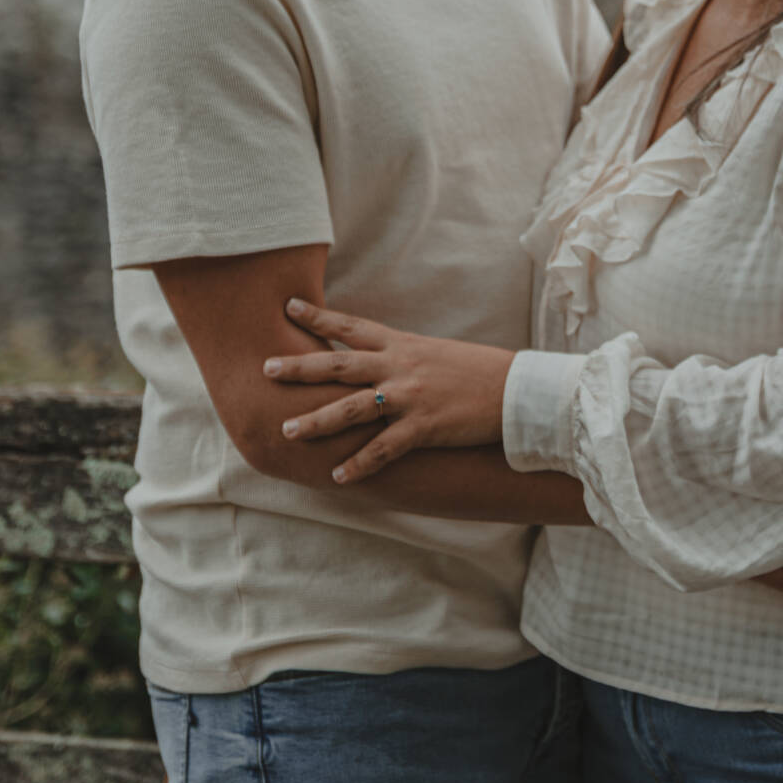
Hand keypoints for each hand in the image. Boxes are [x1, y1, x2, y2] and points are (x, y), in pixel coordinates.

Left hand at [264, 299, 512, 482]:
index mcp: (402, 345)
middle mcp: (400, 366)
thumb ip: (401, 358)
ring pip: (353, 408)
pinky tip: (338, 477)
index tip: (288, 306)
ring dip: (317, 420)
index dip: (318, 316)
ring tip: (287, 429)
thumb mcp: (434, 354)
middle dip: (301, 367)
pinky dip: (360, 464)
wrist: (515, 391)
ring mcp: (410, 397)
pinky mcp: (424, 427)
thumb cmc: (477, 373)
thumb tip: (373, 363)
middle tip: (266, 368)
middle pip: (340, 364)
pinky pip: (384, 448)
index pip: (352, 326)